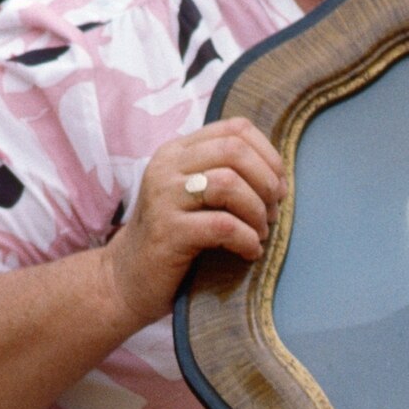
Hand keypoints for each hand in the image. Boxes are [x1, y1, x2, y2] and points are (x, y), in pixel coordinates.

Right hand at [105, 117, 283, 328]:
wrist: (128, 280)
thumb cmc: (174, 239)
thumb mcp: (195, 197)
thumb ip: (224, 176)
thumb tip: (280, 176)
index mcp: (177, 151)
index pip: (234, 129)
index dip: (267, 154)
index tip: (278, 186)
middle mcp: (167, 167)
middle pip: (234, 150)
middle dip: (266, 181)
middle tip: (272, 211)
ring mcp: (164, 197)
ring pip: (229, 183)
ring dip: (257, 211)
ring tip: (260, 233)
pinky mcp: (168, 232)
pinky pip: (223, 226)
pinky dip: (247, 239)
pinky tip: (250, 252)